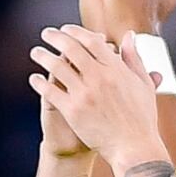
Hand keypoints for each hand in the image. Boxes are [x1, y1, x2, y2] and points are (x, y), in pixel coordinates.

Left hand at [30, 24, 162, 167]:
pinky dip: (40, 83)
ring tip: (35, 53)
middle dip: (55, 37)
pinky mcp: (72, 110)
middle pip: (71, 48)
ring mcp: (84, 93)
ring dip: (43, 56)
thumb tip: (128, 35)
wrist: (133, 146)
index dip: (75, 32)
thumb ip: (133, 57)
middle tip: (46, 34)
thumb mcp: (142, 83)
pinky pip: (50, 91)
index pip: (91, 41)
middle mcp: (99, 77)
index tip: (66, 29)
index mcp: (116, 68)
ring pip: (57, 67)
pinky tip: (33, 79)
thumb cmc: (141, 117)